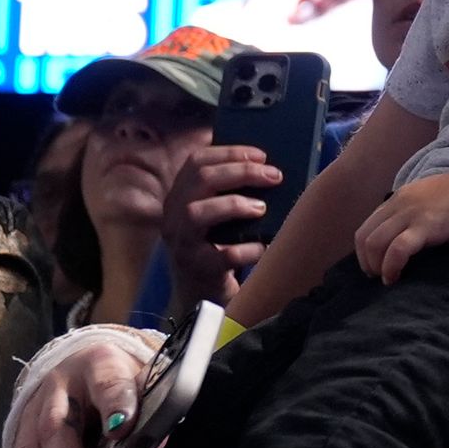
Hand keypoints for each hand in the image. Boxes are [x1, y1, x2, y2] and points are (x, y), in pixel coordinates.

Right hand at [2, 337, 147, 447]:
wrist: (85, 366)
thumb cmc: (123, 382)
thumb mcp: (145, 383)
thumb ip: (151, 414)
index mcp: (98, 366)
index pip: (108, 383)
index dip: (115, 403)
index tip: (121, 428)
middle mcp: (59, 389)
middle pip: (56, 430)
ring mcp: (33, 414)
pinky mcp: (20, 440)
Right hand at [158, 142, 280, 307]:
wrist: (201, 294)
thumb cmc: (217, 246)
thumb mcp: (217, 215)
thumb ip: (230, 192)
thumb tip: (270, 169)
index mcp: (179, 197)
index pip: (196, 162)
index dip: (229, 153)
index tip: (262, 155)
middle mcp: (173, 216)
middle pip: (201, 181)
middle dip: (241, 172)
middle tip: (274, 176)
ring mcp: (181, 243)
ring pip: (197, 213)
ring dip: (234, 204)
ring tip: (262, 208)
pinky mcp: (196, 269)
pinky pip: (221, 256)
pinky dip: (246, 249)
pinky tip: (263, 247)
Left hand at [351, 159, 448, 282]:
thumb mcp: (444, 199)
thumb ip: (428, 211)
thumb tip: (422, 233)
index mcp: (406, 194)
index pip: (372, 222)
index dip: (368, 246)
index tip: (377, 264)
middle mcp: (402, 201)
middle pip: (365, 234)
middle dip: (365, 259)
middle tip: (377, 276)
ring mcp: (412, 212)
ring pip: (374, 242)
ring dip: (374, 265)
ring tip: (385, 279)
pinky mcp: (426, 226)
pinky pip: (396, 250)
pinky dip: (390, 267)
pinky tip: (395, 278)